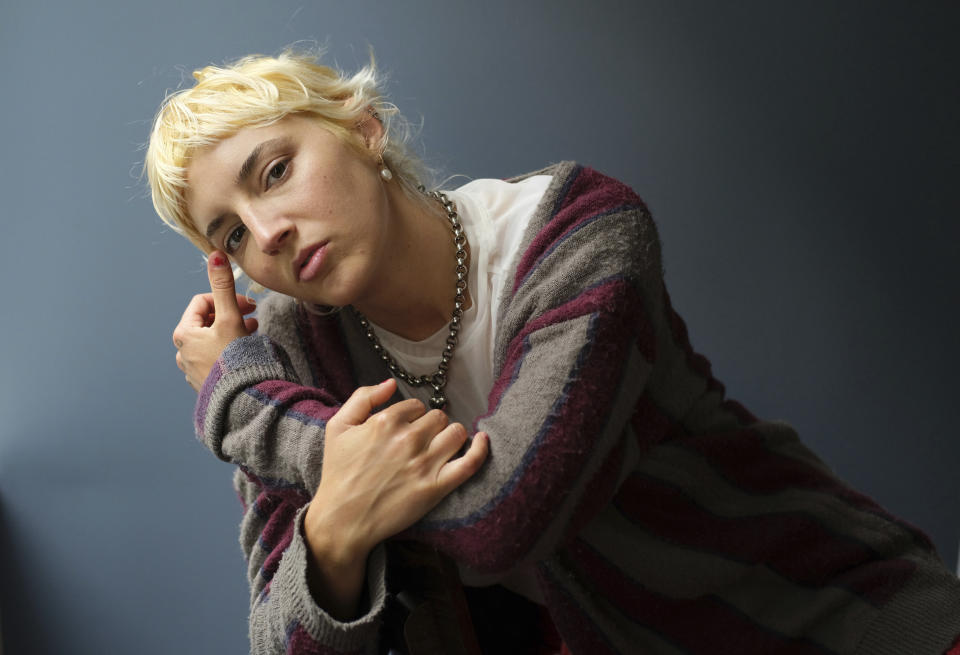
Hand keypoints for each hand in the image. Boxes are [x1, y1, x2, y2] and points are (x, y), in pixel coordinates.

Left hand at [172, 251, 258, 390]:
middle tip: (252, 316)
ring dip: (231, 331)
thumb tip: (215, 254)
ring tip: (252, 333)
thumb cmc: (234, 358)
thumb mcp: (230, 318)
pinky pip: (215, 357)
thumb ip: (224, 286)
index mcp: (184, 333)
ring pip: (211, 339)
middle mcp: (183, 351)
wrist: (240, 400)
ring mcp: (192, 368)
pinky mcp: (204, 382)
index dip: (226, 298)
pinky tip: (244, 353)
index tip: (247, 305)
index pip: (202, 302)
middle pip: (206, 320)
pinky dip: (228, 349)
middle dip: (230, 314)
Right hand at [302, 379, 488, 618]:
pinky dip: (480, 449)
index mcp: (386, 421)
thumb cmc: (338, 473)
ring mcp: (424, 464)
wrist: (342, 519)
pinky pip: (470, 462)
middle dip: (431, 426)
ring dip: (450, 436)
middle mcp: (408, 439)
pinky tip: (482, 440)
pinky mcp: (436, 487)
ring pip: (456, 433)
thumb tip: (391, 383)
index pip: (416, 406)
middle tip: (420, 442)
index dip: (412, 417)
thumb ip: (363, 397)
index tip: (406, 430)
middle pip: (438, 418)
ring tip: (440, 447)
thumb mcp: (338, 427)